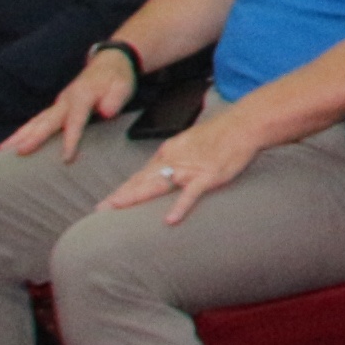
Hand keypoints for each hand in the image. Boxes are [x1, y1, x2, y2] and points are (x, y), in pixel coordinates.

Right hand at [5, 43, 141, 162]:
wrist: (110, 62)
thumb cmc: (117, 78)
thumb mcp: (123, 86)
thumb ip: (115, 99)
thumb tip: (107, 112)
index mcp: (82, 96)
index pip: (75, 120)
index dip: (70, 139)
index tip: (66, 158)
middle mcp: (65, 100)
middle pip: (46, 121)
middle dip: (32, 137)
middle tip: (19, 152)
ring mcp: (58, 104)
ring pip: (35, 121)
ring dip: (19, 135)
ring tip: (2, 151)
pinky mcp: (56, 109)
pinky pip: (36, 122)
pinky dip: (22, 133)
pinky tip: (10, 145)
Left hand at [98, 104, 261, 224]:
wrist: (244, 125)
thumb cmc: (222, 133)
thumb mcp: (191, 142)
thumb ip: (176, 156)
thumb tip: (164, 169)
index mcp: (169, 152)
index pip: (141, 174)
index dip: (124, 188)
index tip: (108, 202)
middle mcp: (174, 160)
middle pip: (142, 180)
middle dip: (121, 195)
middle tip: (100, 209)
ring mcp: (190, 168)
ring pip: (158, 185)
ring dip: (137, 197)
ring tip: (119, 208)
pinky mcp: (208, 176)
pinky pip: (191, 194)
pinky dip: (180, 207)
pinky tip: (169, 220)